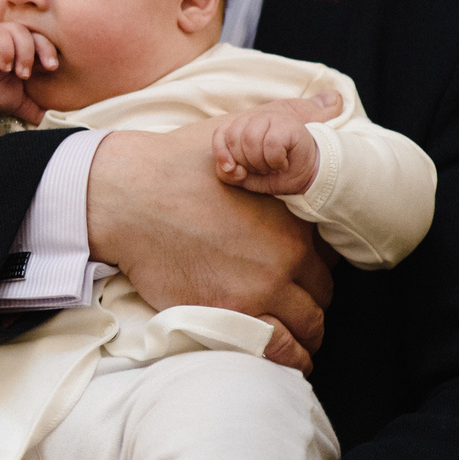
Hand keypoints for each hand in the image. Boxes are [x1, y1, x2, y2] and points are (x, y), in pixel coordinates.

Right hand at [0, 23, 58, 124]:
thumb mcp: (18, 103)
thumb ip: (36, 109)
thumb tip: (54, 119)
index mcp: (27, 53)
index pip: (47, 46)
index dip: (53, 54)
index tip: (53, 69)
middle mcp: (16, 41)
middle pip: (38, 34)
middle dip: (46, 50)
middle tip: (48, 68)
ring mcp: (1, 36)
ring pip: (21, 31)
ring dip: (25, 53)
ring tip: (21, 74)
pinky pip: (1, 34)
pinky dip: (7, 50)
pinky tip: (4, 66)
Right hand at [87, 123, 334, 364]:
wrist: (125, 197)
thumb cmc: (178, 163)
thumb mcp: (238, 132)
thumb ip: (291, 117)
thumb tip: (333, 100)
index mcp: (295, 221)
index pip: (332, 256)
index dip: (321, 261)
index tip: (305, 264)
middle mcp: (284, 261)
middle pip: (321, 294)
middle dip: (313, 297)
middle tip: (295, 298)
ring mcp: (256, 293)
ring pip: (307, 327)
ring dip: (306, 332)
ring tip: (296, 332)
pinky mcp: (226, 316)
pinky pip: (277, 352)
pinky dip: (289, 359)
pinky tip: (287, 357)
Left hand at [213, 94, 340, 195]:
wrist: (307, 175)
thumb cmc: (275, 173)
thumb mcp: (247, 178)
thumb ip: (229, 174)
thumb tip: (230, 167)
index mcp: (241, 127)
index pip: (220, 134)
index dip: (221, 153)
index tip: (231, 169)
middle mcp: (254, 118)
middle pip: (234, 139)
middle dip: (246, 162)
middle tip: (262, 168)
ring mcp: (272, 118)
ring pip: (250, 140)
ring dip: (261, 162)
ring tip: (272, 165)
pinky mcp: (288, 125)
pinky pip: (271, 144)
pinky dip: (275, 160)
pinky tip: (283, 162)